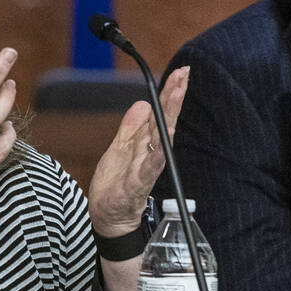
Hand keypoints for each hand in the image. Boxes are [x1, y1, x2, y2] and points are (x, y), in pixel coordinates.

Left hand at [87, 66, 189, 236]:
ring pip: (161, 139)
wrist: (106, 217)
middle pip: (165, 121)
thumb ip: (130, 128)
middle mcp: (150, 154)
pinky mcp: (136, 184)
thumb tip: (143, 103)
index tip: (181, 73)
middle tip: (184, 75)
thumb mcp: (119, 149)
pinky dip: (159, 150)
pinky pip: (150, 165)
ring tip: (176, 96)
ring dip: (169, 117)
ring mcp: (146, 169)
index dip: (170, 93)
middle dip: (174, 97)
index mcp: (146, 144)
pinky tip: (165, 135)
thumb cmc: (114, 185)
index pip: (160, 114)